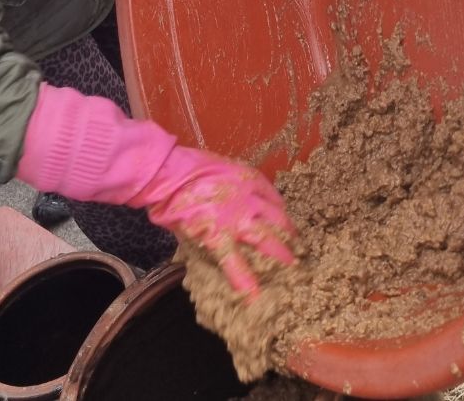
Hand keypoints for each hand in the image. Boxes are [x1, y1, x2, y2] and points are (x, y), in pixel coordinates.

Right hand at [17, 84, 295, 294]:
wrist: (166, 172)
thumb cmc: (186, 166)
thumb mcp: (217, 167)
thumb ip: (230, 183)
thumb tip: (233, 195)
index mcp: (248, 177)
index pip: (272, 197)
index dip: (279, 212)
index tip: (283, 222)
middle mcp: (247, 196)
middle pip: (276, 218)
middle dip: (288, 234)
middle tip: (298, 247)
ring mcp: (234, 216)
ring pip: (264, 238)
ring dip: (279, 254)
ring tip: (291, 268)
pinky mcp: (217, 234)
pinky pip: (233, 260)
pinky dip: (244, 279)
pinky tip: (254, 296)